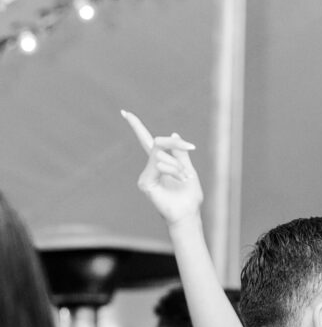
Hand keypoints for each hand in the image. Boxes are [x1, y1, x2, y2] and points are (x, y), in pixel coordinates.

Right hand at [121, 110, 202, 225]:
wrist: (188, 214)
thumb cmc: (189, 196)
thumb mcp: (188, 169)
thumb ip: (180, 153)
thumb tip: (174, 134)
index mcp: (160, 164)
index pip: (146, 141)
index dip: (136, 126)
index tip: (126, 112)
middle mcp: (150, 168)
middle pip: (157, 143)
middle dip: (175, 146)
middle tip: (190, 151)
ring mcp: (145, 176)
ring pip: (160, 154)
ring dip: (178, 165)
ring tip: (185, 178)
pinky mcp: (145, 183)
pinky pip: (158, 164)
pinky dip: (172, 169)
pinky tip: (179, 179)